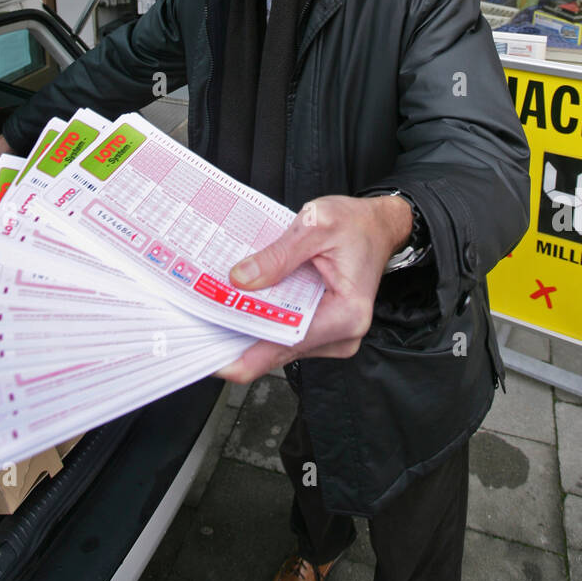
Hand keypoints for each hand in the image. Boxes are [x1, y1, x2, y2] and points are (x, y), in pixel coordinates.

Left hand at [214, 193, 412, 382]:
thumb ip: (278, 256)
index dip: (241, 356)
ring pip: (280, 345)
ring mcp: (335, 337)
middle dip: (240, 339)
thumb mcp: (315, 226)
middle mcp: (343, 335)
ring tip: (219, 308)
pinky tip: (245, 305)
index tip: (208, 356)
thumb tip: (241, 280)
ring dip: (251, 329)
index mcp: (345, 314)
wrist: (379, 225)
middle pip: (278, 351)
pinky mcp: (326, 331)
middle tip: (201, 324)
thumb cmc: (355, 224)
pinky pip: (288, 334)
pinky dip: (266, 321)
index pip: (283, 347)